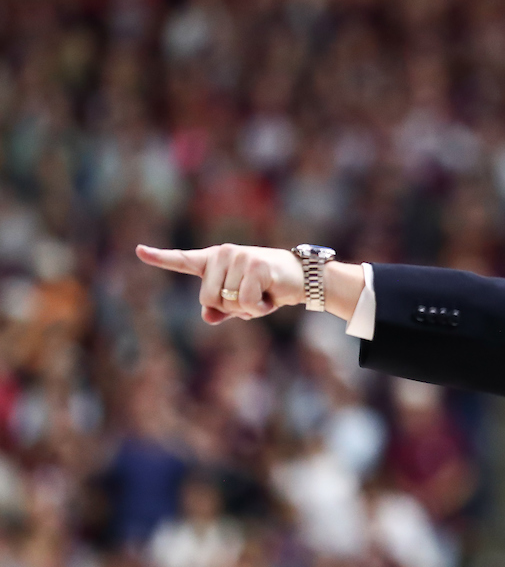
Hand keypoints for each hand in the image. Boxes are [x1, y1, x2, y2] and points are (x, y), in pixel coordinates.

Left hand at [136, 244, 303, 324]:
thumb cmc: (270, 289)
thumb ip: (222, 310)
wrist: (303, 279)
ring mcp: (239, 257)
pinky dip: (258, 308)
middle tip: (251, 300)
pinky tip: (270, 299)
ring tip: (263, 296)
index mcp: (215, 260)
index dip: (160, 258)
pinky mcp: (255, 266)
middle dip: (229, 308)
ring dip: (247, 309)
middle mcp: (223, 254)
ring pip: (227, 301)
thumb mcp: (242, 303)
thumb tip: (208, 316)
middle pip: (207, 298)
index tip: (139, 250)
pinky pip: (245, 301)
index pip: (183, 260)